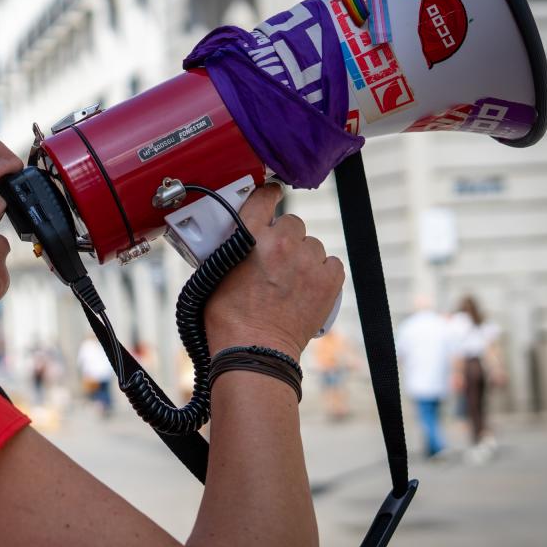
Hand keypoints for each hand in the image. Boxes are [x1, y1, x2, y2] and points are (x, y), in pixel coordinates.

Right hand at [204, 183, 344, 359]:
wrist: (254, 351)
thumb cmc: (228, 319)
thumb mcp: (214, 274)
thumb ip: (228, 249)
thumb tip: (235, 238)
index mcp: (250, 236)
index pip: (263, 198)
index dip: (268, 195)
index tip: (271, 195)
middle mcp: (281, 243)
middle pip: (292, 223)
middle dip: (285, 237)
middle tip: (275, 260)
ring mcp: (308, 261)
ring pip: (313, 245)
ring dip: (304, 256)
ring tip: (291, 280)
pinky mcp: (329, 281)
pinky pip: (332, 264)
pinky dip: (322, 272)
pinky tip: (308, 286)